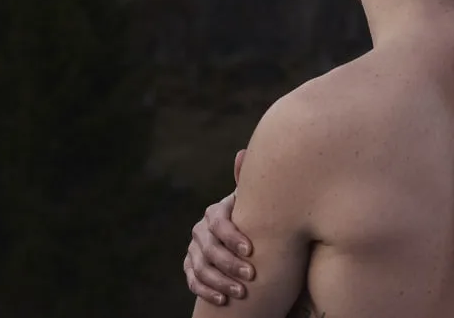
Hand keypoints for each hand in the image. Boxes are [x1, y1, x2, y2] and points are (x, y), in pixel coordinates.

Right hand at [184, 149, 255, 304]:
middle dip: (228, 263)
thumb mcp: (259, 208)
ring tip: (240, 293)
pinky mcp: (192, 267)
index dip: (232, 237)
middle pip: (208, 247)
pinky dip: (207, 290)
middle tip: (249, 277)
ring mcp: (195, 249)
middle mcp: (202, 229)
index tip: (251, 251)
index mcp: (217, 212)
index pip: (217, 221)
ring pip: (200, 266)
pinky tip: (223, 300)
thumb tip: (242, 153)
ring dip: (219, 281)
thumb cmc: (261, 226)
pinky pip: (193, 280)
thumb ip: (251, 186)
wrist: (253, 251)